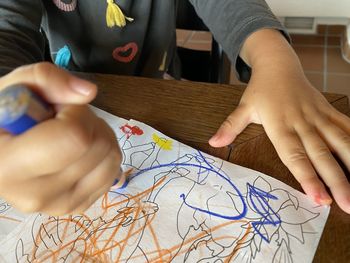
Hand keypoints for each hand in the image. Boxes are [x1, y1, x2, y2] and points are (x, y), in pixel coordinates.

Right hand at [0, 63, 121, 214]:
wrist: (4, 150)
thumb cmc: (10, 115)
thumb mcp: (19, 85)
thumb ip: (49, 80)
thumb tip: (89, 92)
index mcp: (8, 166)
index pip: (74, 138)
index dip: (76, 113)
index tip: (59, 108)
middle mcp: (34, 196)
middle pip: (98, 147)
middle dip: (89, 121)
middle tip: (66, 119)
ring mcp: (60, 205)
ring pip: (112, 159)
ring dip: (99, 136)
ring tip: (73, 132)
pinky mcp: (78, 207)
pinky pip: (113, 173)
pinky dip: (103, 154)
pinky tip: (80, 151)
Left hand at [209, 29, 349, 213]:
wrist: (278, 64)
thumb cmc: (260, 90)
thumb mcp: (243, 108)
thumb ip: (230, 127)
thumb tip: (213, 142)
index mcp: (280, 125)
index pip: (294, 155)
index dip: (307, 177)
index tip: (319, 198)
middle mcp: (302, 122)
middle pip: (320, 154)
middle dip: (335, 180)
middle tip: (346, 205)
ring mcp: (318, 116)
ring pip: (340, 141)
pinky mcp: (328, 110)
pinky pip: (347, 126)